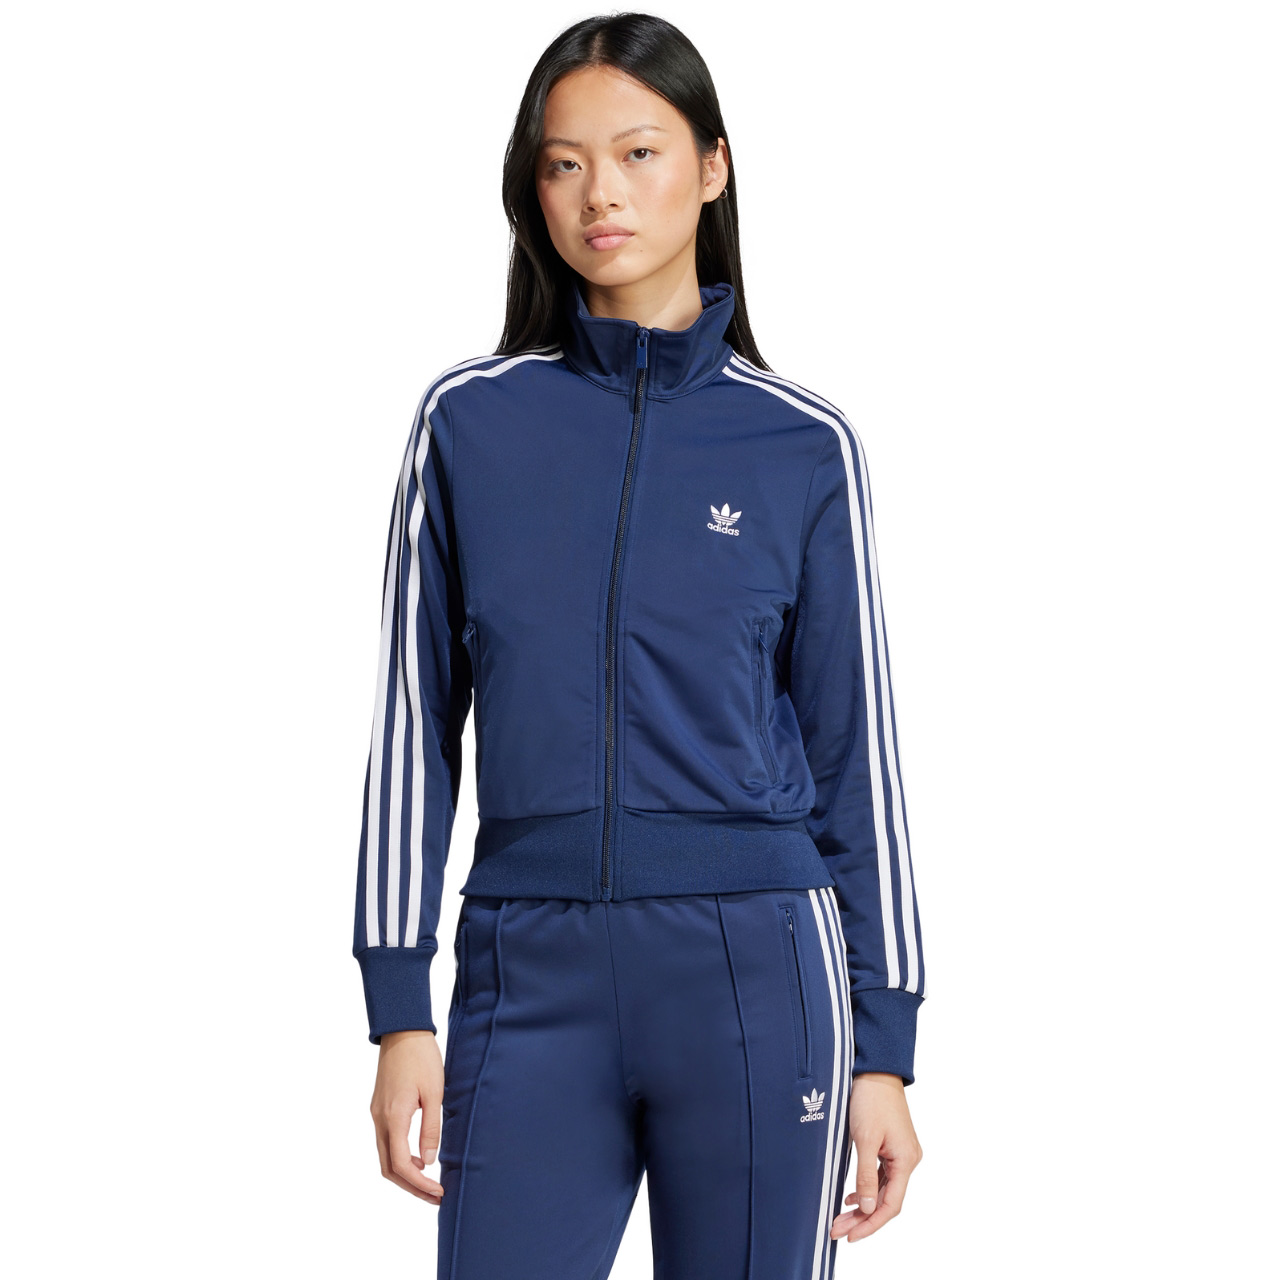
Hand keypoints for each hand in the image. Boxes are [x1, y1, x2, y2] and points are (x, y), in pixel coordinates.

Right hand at [369, 1029, 444, 1202]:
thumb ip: (431, 1128)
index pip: (401, 1165)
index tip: (438, 1192)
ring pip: (385, 1156)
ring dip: (405, 1174)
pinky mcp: (379, 1108)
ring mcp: (376, 1114)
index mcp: (394, 1117)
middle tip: (435, 1196)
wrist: (402, 1030)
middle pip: (388, 1168)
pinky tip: (419, 1157)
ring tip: (429, 1182)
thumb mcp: (435, 1092)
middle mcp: (380, 1119)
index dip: (419, 1185)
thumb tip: (429, 1162)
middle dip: (411, 1187)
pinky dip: (400, 1157)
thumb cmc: (422, 1058)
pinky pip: (386, 1142)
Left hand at [830, 1071, 922, 1241]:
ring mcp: (901, 1154)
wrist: (876, 1071)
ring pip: (883, 1190)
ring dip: (863, 1206)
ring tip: (840, 1218)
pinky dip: (867, 1189)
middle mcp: (908, 1160)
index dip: (871, 1224)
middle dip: (862, 1219)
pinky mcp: (892, 1147)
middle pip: (886, 1201)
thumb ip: (866, 1175)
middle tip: (837, 1230)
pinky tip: (852, 1197)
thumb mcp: (864, 1138)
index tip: (851, 1236)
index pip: (890, 1205)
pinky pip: (882, 1177)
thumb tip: (867, 1208)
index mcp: (906, 1161)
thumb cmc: (871, 1101)